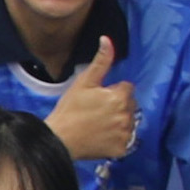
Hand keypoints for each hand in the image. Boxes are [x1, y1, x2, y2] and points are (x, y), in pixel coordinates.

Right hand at [46, 36, 136, 158]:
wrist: (60, 139)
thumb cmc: (70, 109)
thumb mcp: (84, 82)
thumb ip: (101, 61)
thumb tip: (107, 39)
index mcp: (121, 96)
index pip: (127, 89)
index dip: (113, 91)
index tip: (98, 98)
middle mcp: (128, 115)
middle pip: (130, 105)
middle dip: (118, 106)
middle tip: (97, 112)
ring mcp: (126, 133)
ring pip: (129, 123)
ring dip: (119, 122)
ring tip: (99, 125)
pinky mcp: (122, 149)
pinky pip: (126, 141)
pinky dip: (117, 140)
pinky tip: (102, 138)